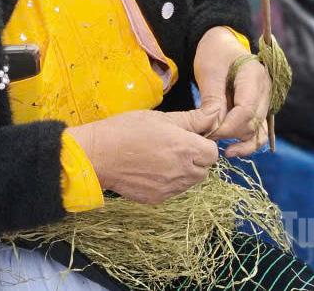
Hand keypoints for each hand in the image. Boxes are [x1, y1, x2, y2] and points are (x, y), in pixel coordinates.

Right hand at [67, 107, 219, 204]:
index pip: (213, 153)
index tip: (189, 138)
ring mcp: (170, 188)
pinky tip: (151, 169)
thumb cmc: (128, 129)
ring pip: (189, 182)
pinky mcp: (157, 198)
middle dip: (195, 159)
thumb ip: (193, 119)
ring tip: (161, 157)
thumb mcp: (162, 117)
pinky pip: (173, 191)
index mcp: (186, 148)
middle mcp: (182, 172)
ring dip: (183, 171)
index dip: (203, 143)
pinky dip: (168, 181)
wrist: (98, 154)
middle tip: (174, 146)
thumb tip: (215, 114)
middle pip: (204, 169)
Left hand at [194, 27, 271, 157]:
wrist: (222, 45)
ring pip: (260, 131)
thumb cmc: (214, 55)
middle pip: (253, 122)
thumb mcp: (209, 72)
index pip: (246, 109)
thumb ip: (213, 99)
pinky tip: (233, 149)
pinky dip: (248, 142)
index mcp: (254, 75)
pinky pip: (259, 131)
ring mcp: (266, 100)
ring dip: (244, 144)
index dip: (228, 126)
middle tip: (209, 141)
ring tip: (226, 153)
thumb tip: (214, 127)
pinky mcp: (260, 109)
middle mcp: (266, 89)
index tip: (209, 133)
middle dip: (232, 135)